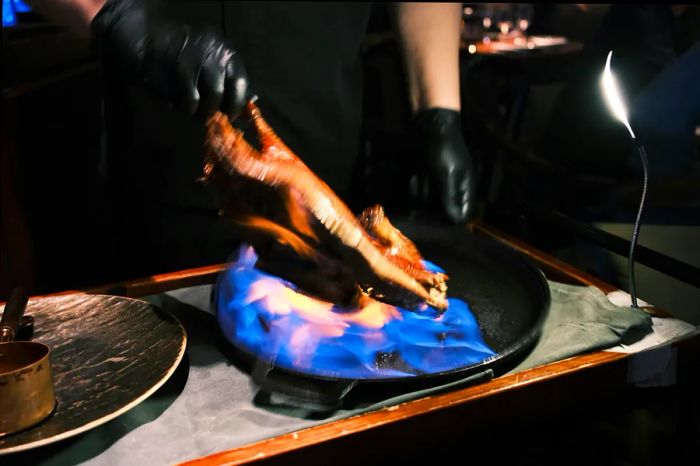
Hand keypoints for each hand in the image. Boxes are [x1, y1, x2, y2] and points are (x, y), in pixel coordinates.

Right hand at [91, 0, 251, 117]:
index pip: (238, 85)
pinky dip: (167, 102)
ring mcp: (181, 63)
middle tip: (201, 114)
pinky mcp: (159, 72)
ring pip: (191, 104)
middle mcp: (206, 55)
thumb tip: (248, 103)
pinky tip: (165, 92)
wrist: (142, 27)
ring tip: (181, 103)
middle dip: (208, 112)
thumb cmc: (184, 47)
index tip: (228, 115)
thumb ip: (229, 77)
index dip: (235, 105)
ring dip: (186, 110)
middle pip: (214, 98)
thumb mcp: (213, 55)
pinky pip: (168, 101)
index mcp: (223, 51)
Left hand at [412, 108, 476, 223]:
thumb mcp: (447, 174)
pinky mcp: (428, 179)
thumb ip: (450, 197)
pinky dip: (416, 186)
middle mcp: (454, 189)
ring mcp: (440, 184)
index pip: (463, 215)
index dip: (452, 221)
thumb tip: (457, 220)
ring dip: (422, 193)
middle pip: (443, 212)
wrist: (429, 126)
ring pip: (428, 203)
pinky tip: (415, 175)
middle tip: (428, 191)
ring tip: (422, 177)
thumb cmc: (443, 148)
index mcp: (465, 188)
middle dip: (432, 204)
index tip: (438, 224)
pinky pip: (419, 192)